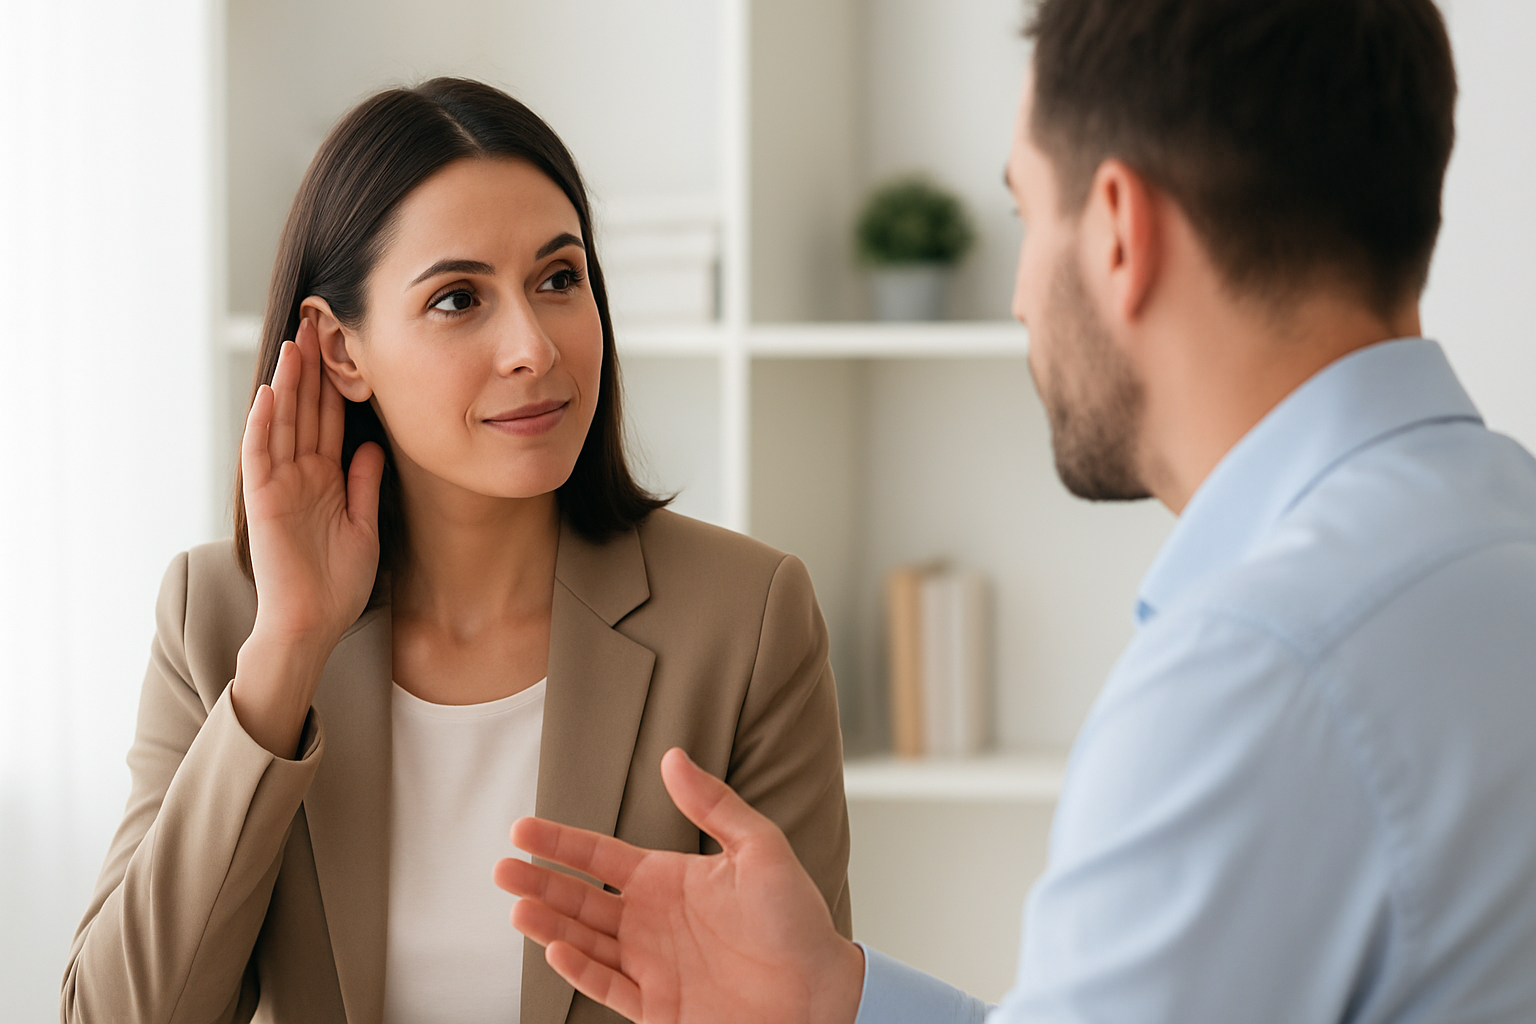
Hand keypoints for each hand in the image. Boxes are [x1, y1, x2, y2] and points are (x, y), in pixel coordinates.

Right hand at [232, 317, 385, 754]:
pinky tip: (269, 396)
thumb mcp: (363, 525)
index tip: (344, 348)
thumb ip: (364, 484)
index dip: (337, 386)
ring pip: (282, 424)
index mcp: (326, 480)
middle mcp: (301, 476)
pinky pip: (261, 456)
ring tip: (293, 344)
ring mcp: (280, 486)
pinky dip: (264, 426)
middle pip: (306, 412)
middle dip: (311, 370)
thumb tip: (373, 445)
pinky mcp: (264, 502)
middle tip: (316, 324)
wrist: (313, 624)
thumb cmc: (337, 584)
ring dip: (286, 385)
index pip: (331, 422)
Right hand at [494, 748, 864, 1023]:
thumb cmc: (797, 920)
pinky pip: (608, 988)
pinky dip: (580, 971)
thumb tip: (673, 757)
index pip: (600, 856)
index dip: (560, 842)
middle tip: (501, 870)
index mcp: (669, 880)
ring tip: (517, 907)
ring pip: (584, 941)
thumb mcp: (760, 849)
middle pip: (580, 898)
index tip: (520, 830)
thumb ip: (714, 805)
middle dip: (539, 884)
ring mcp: (651, 965)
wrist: (823, 991)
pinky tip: (557, 951)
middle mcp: (651, 921)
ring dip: (549, 924)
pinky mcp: (659, 1008)